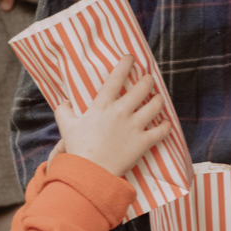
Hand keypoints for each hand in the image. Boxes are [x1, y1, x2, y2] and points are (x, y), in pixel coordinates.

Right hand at [52, 55, 168, 176]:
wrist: (90, 172)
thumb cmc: (78, 149)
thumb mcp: (66, 127)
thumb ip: (64, 111)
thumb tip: (64, 101)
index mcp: (102, 105)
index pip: (116, 77)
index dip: (125, 64)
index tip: (131, 58)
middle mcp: (121, 112)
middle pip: (142, 87)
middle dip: (148, 80)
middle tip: (148, 80)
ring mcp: (134, 126)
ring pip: (156, 104)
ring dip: (158, 99)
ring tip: (157, 98)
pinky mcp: (143, 142)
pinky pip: (162, 129)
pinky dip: (166, 125)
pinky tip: (165, 123)